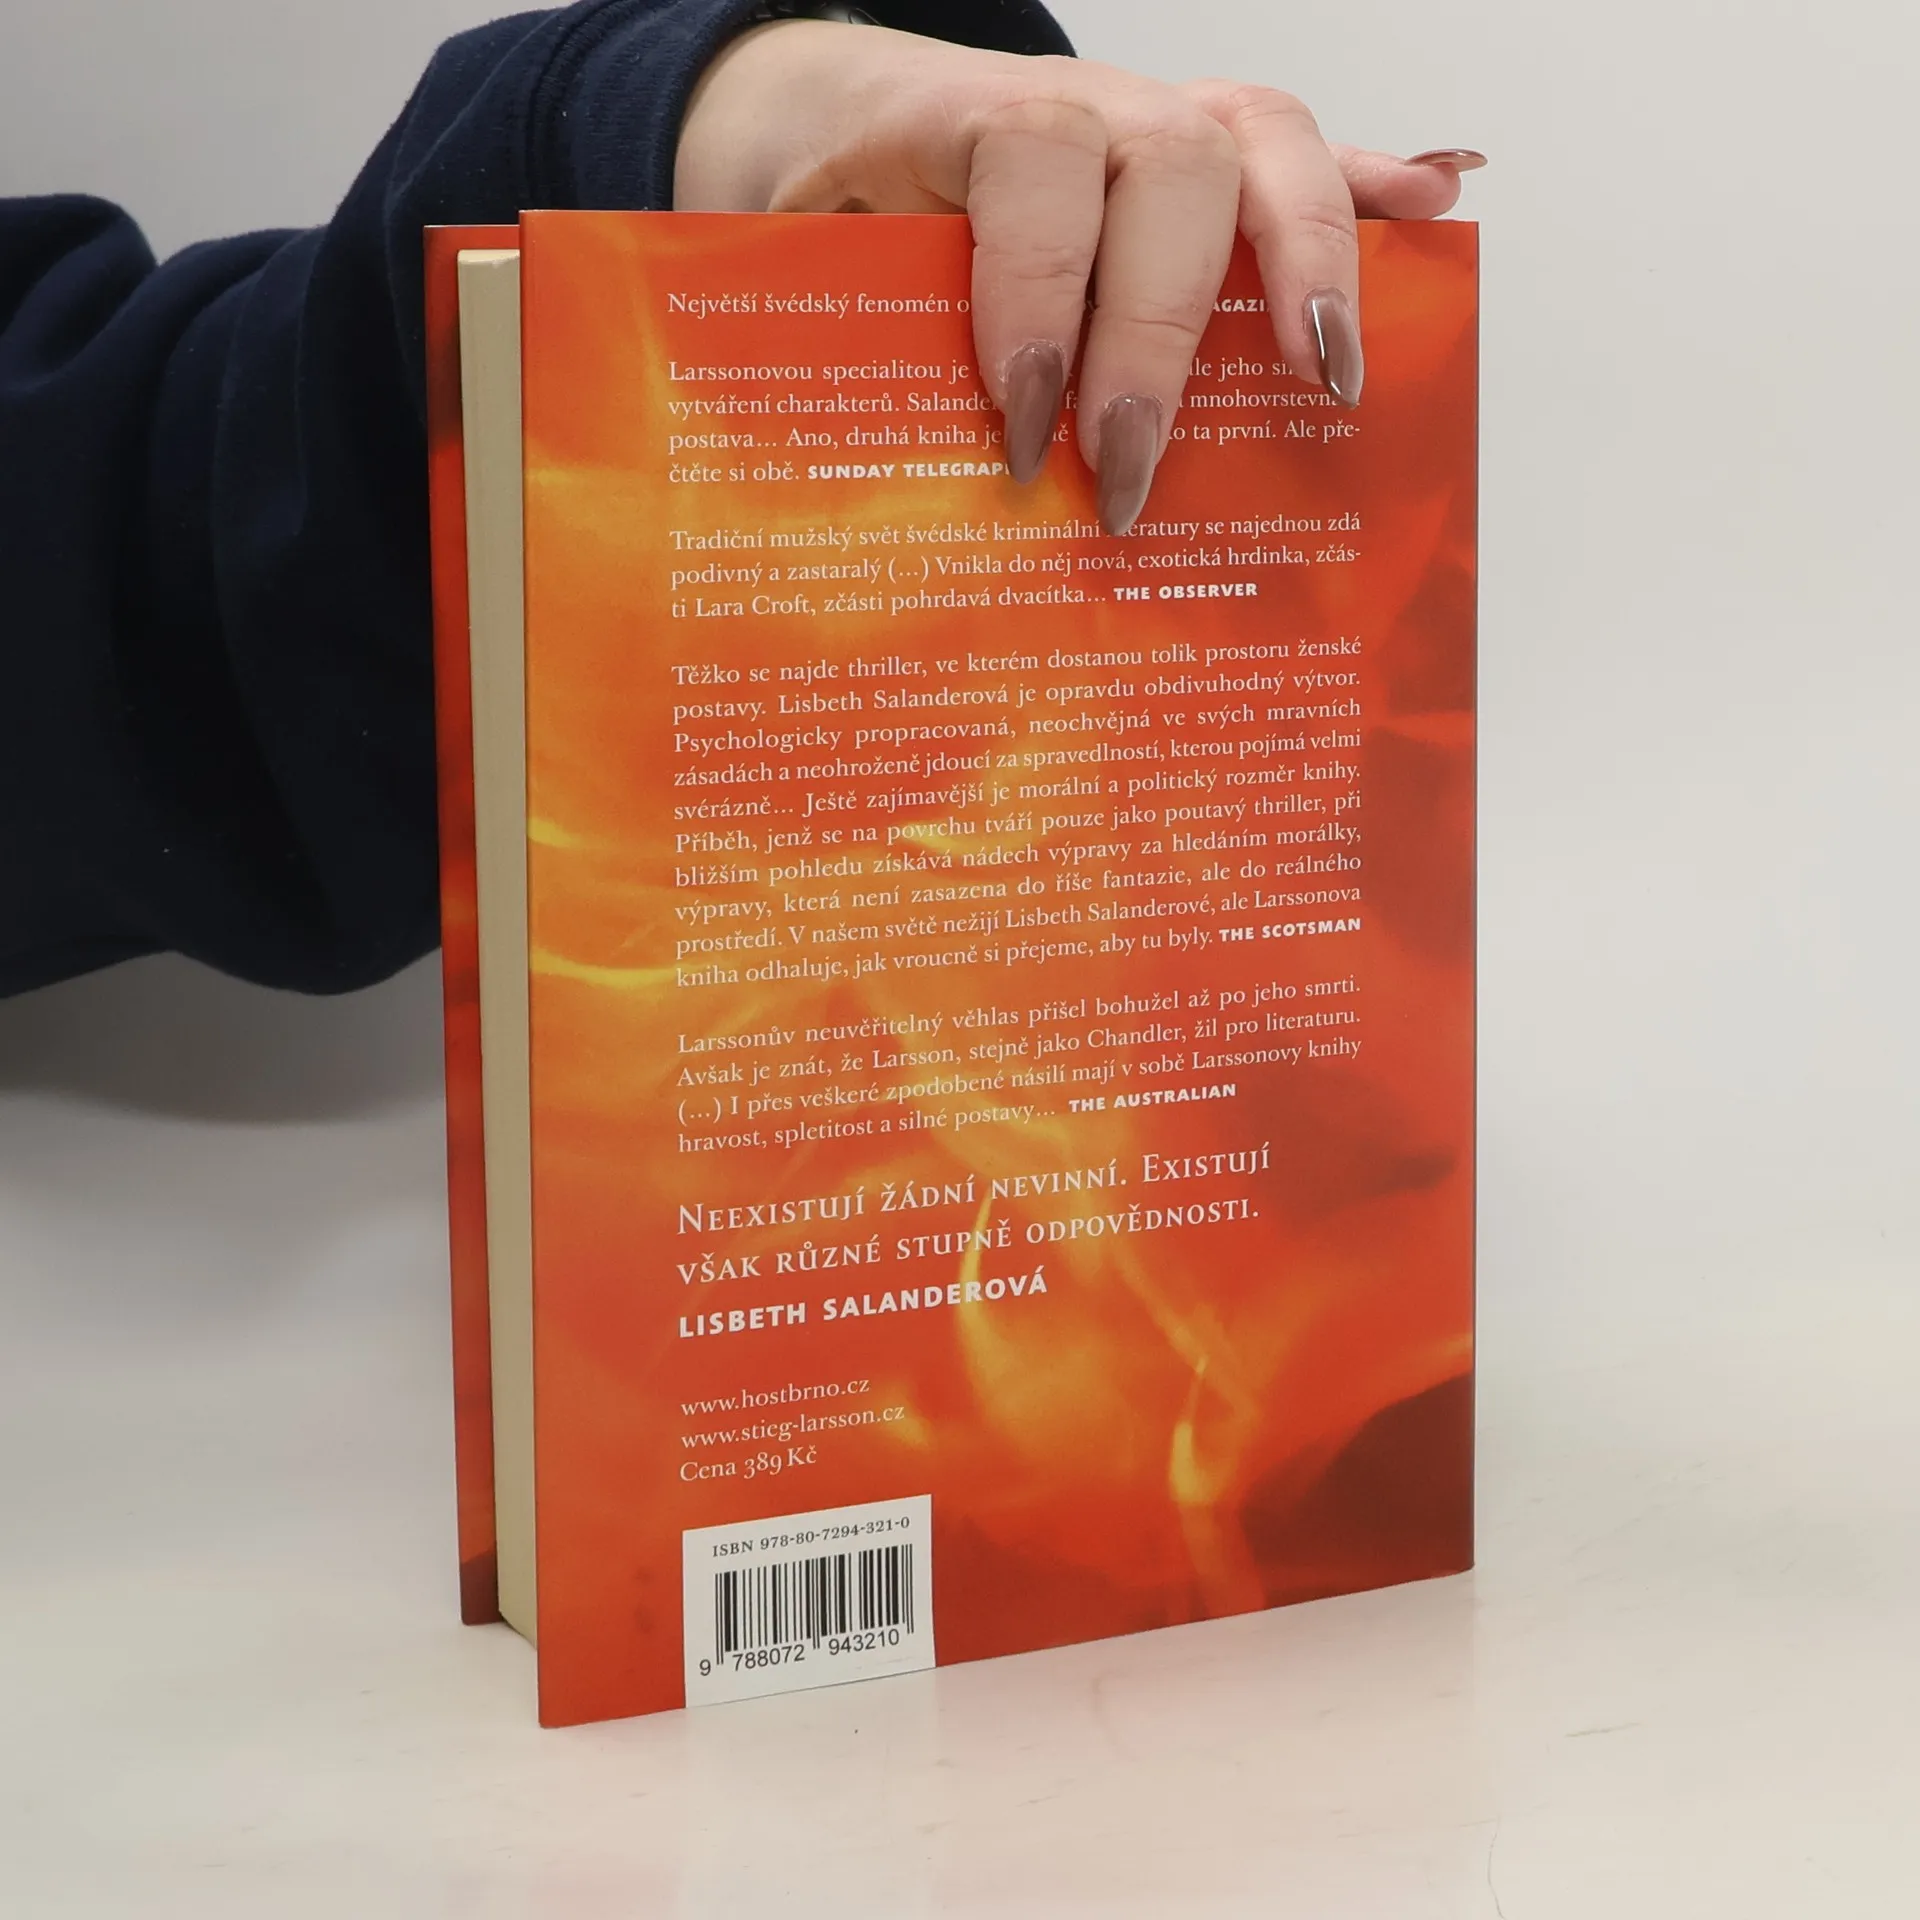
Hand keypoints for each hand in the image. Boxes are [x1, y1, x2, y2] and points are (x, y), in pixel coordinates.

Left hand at [676, 21, 1483, 532]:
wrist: (860, 132)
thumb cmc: (848, 211)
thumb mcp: (816, 261)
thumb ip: (856, 327)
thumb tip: (883, 474)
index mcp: (985, 117)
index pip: (1034, 169)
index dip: (1037, 294)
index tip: (1026, 432)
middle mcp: (1100, 105)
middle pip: (1176, 173)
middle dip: (1160, 336)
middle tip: (1130, 474)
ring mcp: (1173, 120)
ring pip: (1269, 153)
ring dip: (1313, 268)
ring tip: (1328, 384)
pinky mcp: (1221, 159)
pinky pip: (1313, 161)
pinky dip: (1376, 193)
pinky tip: (1439, 216)